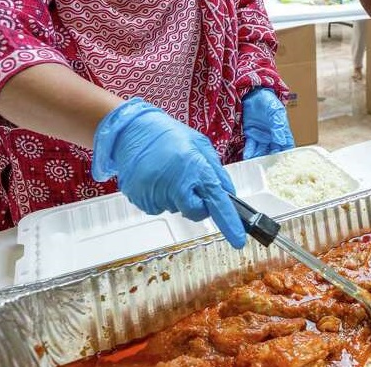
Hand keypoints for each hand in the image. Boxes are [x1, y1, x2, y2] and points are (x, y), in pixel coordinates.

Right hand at [93, 98, 245, 247]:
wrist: (132, 130)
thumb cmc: (168, 135)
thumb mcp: (200, 146)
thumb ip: (215, 172)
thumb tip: (227, 194)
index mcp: (195, 168)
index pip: (216, 201)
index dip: (229, 222)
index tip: (238, 239)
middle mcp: (175, 184)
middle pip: (195, 212)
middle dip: (198, 203)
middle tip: (189, 183)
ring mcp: (156, 194)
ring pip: (175, 208)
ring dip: (176, 196)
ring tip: (166, 172)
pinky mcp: (141, 200)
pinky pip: (158, 207)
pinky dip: (160, 197)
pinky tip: (155, 178)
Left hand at [241, 88, 294, 158]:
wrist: (251, 94)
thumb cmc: (267, 100)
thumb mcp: (275, 111)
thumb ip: (278, 125)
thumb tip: (281, 141)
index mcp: (282, 130)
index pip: (287, 145)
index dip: (287, 154)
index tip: (285, 163)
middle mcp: (273, 135)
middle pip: (274, 151)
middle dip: (271, 159)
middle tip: (267, 167)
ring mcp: (262, 136)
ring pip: (262, 150)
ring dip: (259, 157)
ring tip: (255, 163)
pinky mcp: (251, 135)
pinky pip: (251, 146)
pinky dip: (249, 151)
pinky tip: (247, 156)